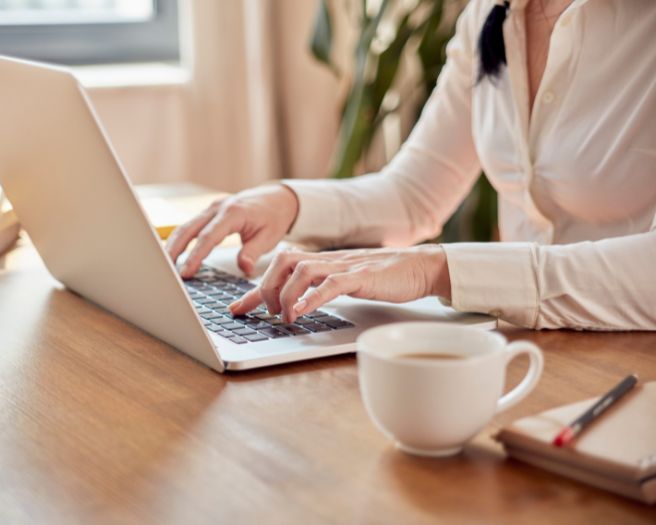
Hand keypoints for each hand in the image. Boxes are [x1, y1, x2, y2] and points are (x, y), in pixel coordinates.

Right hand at [166, 185, 298, 277]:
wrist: (277, 197)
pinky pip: (191, 225)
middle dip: (174, 250)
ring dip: (173, 245)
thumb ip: (253, 253)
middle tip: (165, 271)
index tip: (186, 272)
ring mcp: (212, 208)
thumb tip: (244, 269)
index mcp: (233, 213)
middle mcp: (218, 208)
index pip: (208, 237)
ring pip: (186, 226)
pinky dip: (180, 240)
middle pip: (188, 229)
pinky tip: (173, 253)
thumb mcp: (269, 237)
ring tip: (165, 266)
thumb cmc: (274, 216)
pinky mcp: (210, 212)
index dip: (195, 256)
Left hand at [229, 245, 450, 322]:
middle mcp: (328, 260)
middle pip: (282, 261)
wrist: (421, 267)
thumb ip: (321, 289)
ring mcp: (344, 266)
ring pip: (301, 269)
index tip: (235, 310)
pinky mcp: (362, 277)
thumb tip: (297, 306)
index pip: (278, 270)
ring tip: (285, 317)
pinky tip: (302, 311)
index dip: (253, 291)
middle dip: (266, 288)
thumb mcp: (345, 283)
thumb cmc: (385, 277)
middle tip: (266, 313)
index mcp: (321, 262)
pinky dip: (312, 297)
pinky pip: (331, 284)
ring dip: (286, 295)